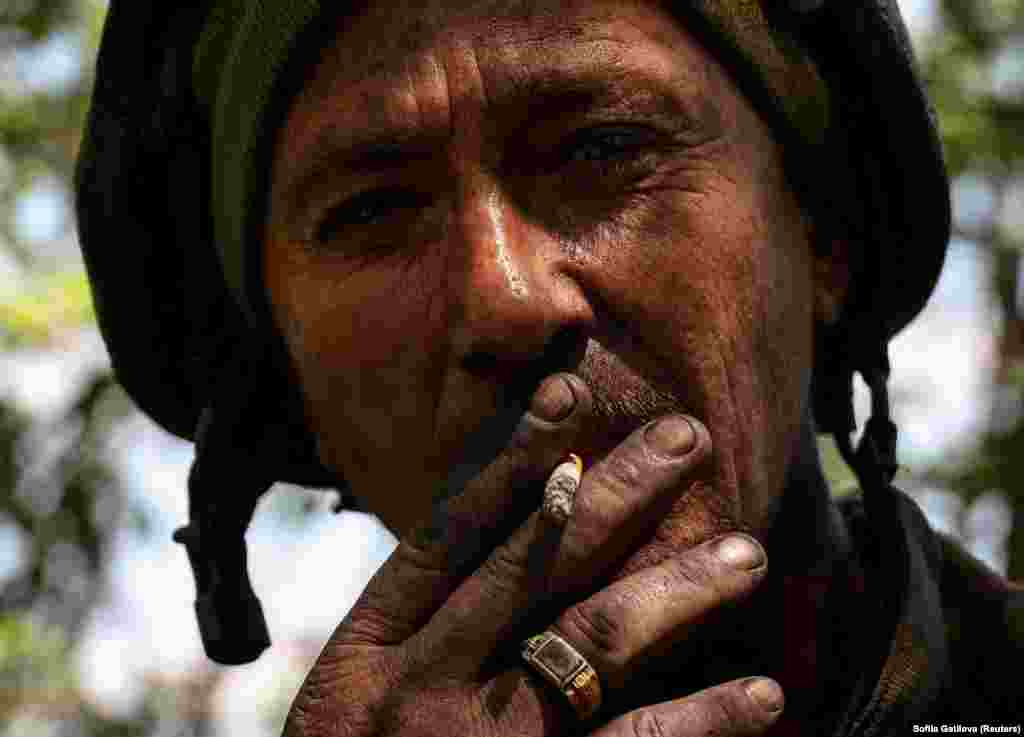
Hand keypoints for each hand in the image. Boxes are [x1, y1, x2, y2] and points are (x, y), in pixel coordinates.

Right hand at [283, 374, 778, 736]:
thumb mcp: (357, 707)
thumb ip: (423, 631)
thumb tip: (525, 526)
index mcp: (363, 659)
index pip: (447, 533)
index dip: (511, 458)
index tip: (571, 395)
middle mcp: (416, 696)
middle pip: (533, 568)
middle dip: (618, 493)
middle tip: (687, 437)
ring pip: (594, 645)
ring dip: (679, 589)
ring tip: (746, 551)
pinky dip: (703, 721)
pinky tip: (762, 694)